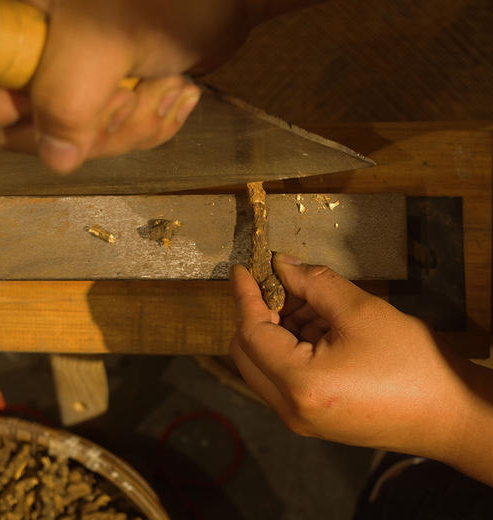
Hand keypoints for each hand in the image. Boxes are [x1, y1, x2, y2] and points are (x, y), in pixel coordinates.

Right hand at [0, 0, 256, 172]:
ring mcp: (68, 79)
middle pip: (25, 127)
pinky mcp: (102, 98)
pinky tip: (173, 93)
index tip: (65, 112)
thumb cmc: (167, 1)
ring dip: (134, 125)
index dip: (4, 110)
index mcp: (13, 22)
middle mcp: (32, 52)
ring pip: (77, 140)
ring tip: (167, 85)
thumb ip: (68, 96)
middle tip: (133, 93)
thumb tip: (56, 160)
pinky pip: (112, 138)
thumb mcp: (108, 39)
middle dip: (96, 126)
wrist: (222, 1)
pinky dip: (149, 125)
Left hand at [230, 254, 492, 483]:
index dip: (245, 297)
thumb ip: (313, 283)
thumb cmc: (413, 364)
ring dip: (280, 329)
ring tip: (312, 304)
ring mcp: (301, 417)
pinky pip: (285, 376)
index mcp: (299, 384)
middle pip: (249, 352)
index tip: (241, 271)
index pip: (251, 333)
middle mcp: (290, 408)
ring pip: (266, 364)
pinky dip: (293, 347)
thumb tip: (282, 265)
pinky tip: (320, 326)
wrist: (452, 415)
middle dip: (262, 313)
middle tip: (284, 287)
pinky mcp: (314, 418)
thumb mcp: (360, 311)